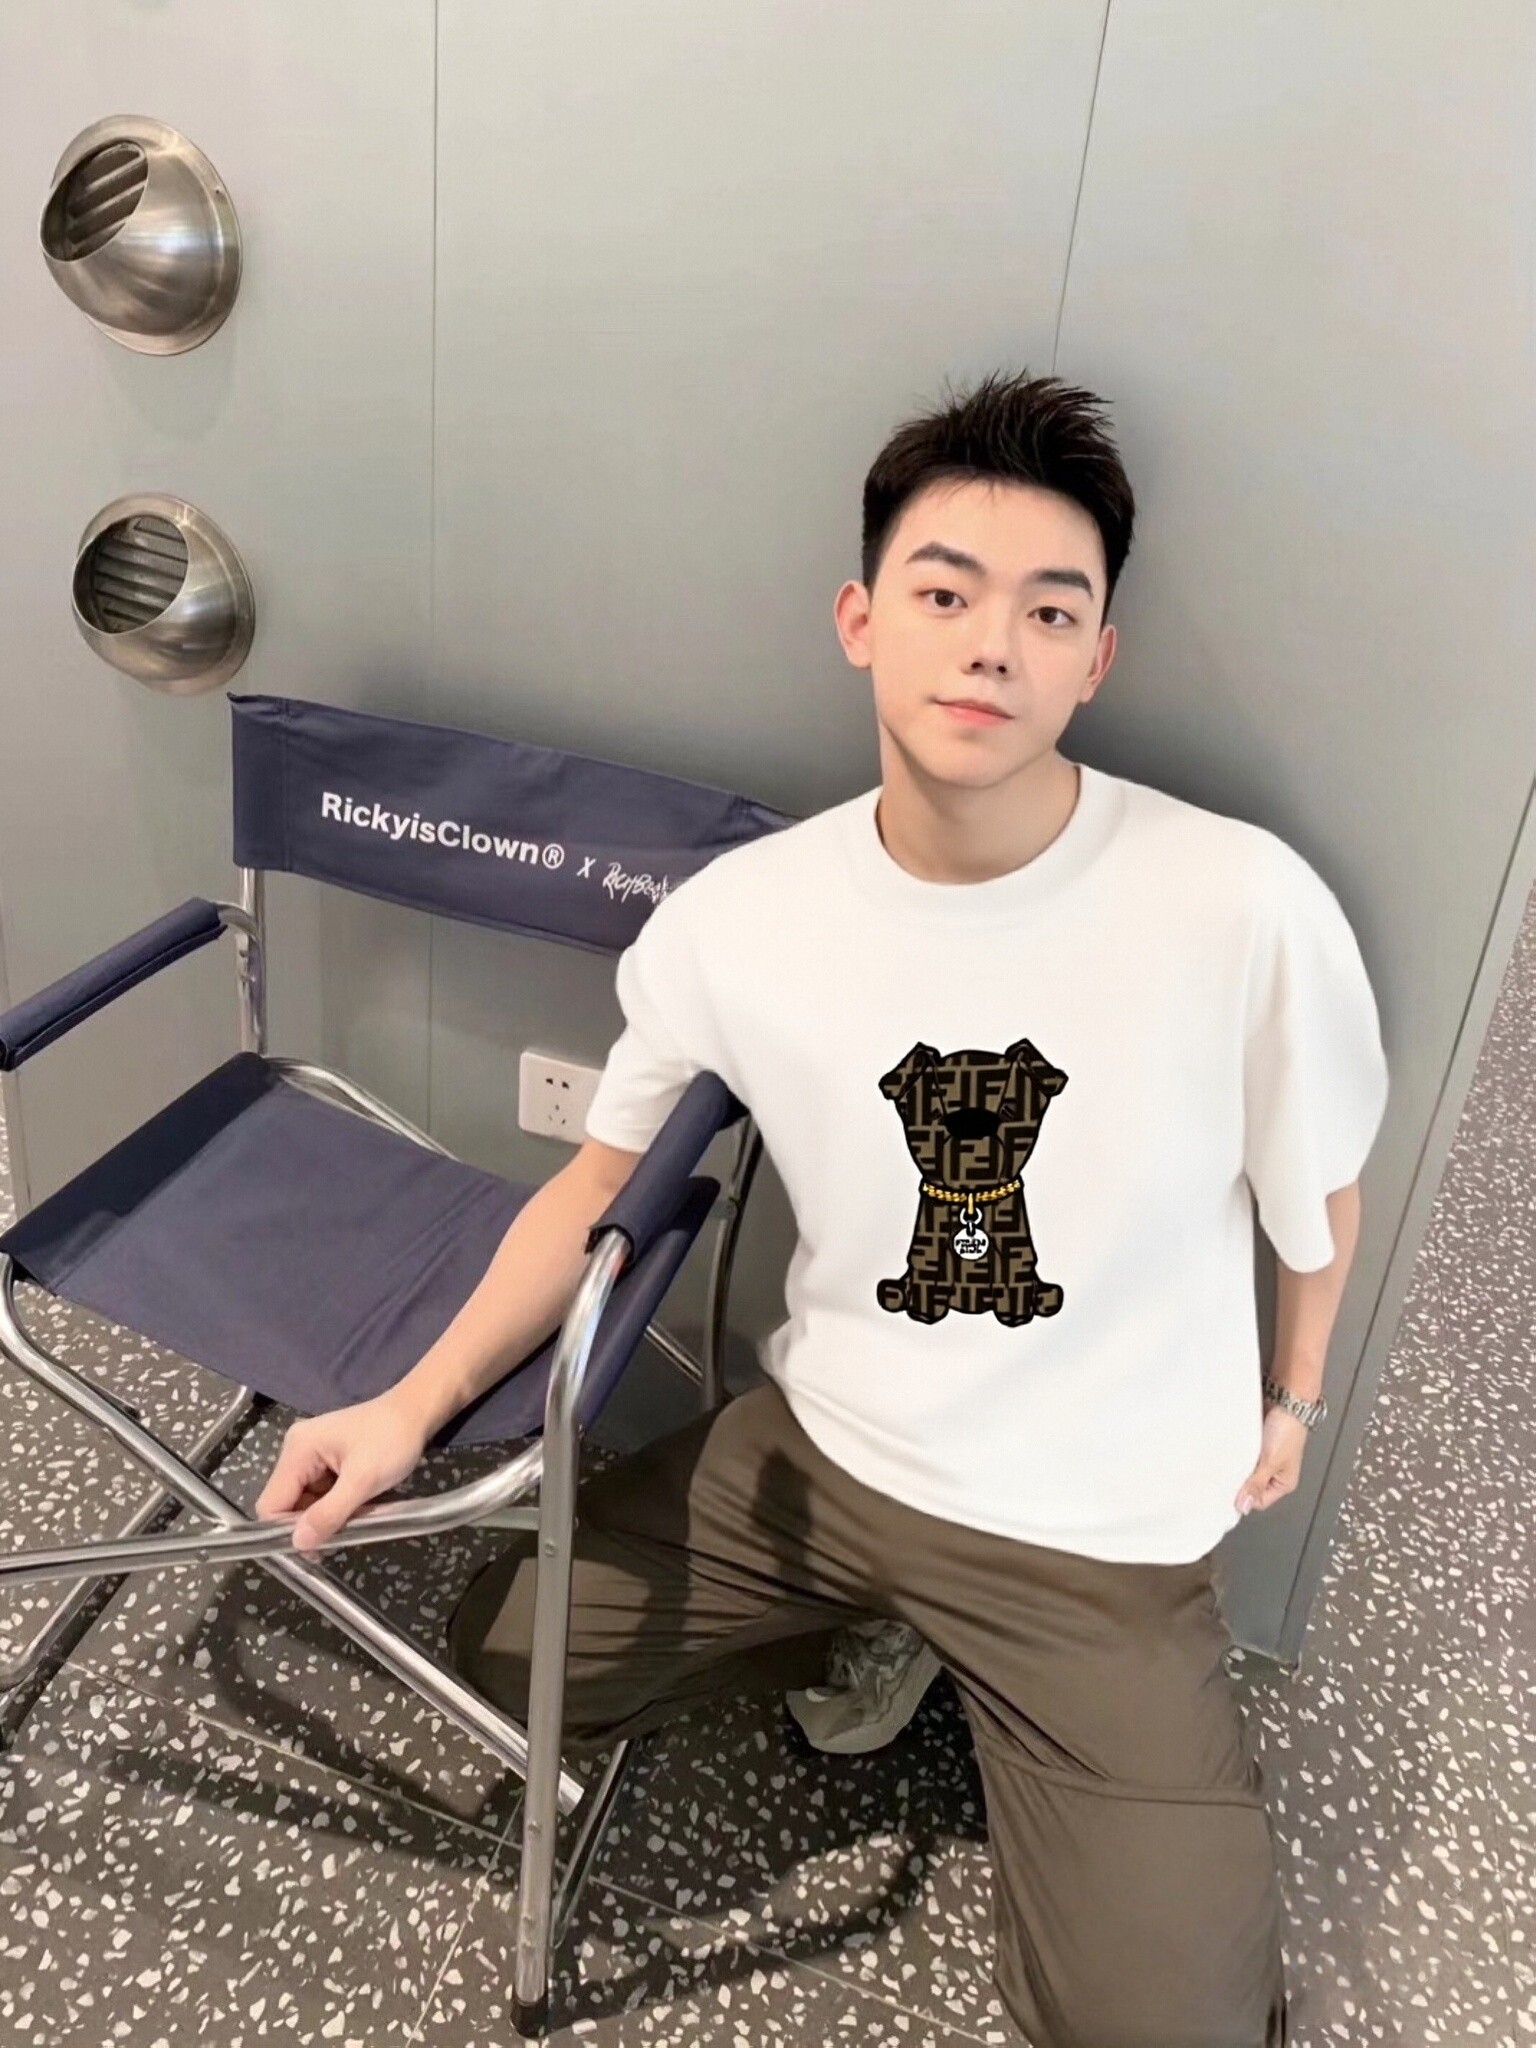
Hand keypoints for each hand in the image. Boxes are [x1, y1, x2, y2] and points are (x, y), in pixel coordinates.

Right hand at [254, 1391, 430, 1552]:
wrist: (418, 1412)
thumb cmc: (393, 1440)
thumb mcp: (364, 1480)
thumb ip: (329, 1513)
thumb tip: (298, 1543)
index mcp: (297, 1450)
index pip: (270, 1504)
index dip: (286, 1531)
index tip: (315, 1547)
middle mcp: (296, 1451)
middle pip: (287, 1504)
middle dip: (310, 1524)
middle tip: (342, 1536)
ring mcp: (311, 1455)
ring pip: (304, 1502)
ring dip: (325, 1516)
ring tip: (354, 1519)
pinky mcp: (326, 1460)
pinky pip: (320, 1494)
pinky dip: (334, 1506)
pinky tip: (356, 1507)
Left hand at [1234, 1403, 1308, 1515]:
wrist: (1287, 1399)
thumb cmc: (1288, 1428)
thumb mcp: (1270, 1461)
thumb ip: (1256, 1483)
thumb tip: (1244, 1505)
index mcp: (1284, 1483)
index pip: (1259, 1501)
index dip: (1244, 1497)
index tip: (1228, 1492)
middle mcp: (1275, 1472)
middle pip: (1250, 1486)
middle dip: (1239, 1480)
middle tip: (1226, 1475)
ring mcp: (1265, 1458)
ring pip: (1245, 1469)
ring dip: (1237, 1465)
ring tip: (1231, 1460)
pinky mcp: (1257, 1444)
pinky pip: (1244, 1454)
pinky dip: (1238, 1453)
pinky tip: (1232, 1450)